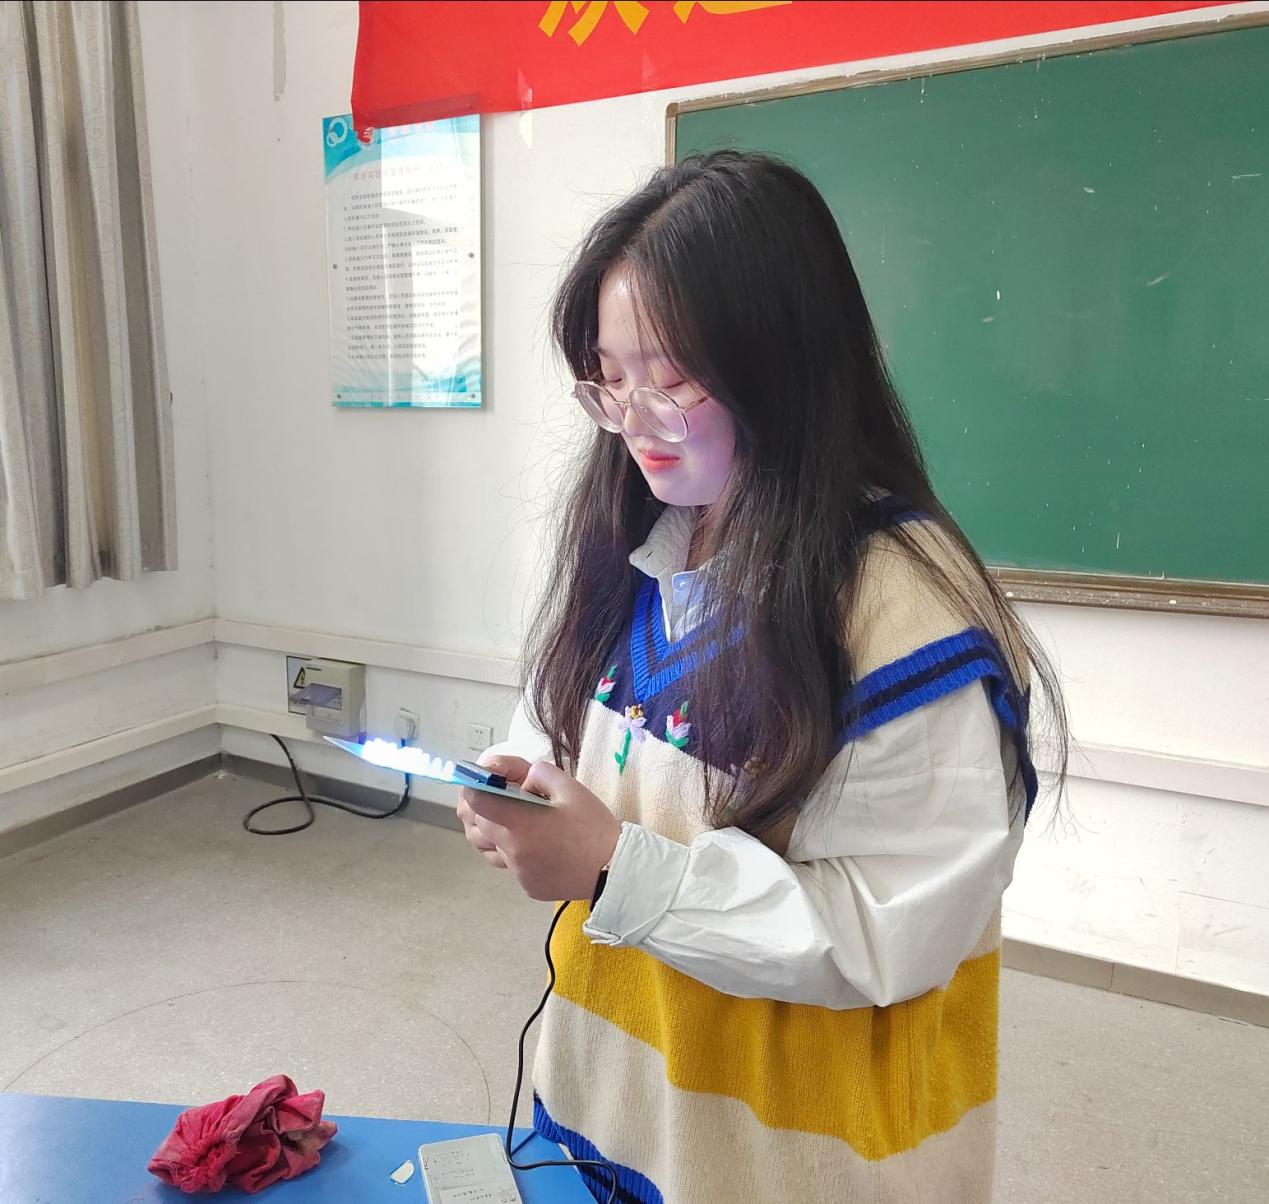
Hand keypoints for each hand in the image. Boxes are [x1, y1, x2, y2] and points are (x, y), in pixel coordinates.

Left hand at [459, 761, 621, 901]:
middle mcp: (512, 850)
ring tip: (524, 825)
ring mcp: (519, 872)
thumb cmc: (594, 827)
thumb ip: (540, 774)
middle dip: (485, 808)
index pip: (477, 802)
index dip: (474, 787)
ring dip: (499, 832)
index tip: (480, 781)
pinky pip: (513, 866)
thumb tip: (523, 777)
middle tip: (505, 800)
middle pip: (479, 825)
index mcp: (520, 823)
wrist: (615, 870)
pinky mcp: (528, 887)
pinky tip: (541, 847)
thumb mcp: (571, 789)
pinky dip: (518, 853)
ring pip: (493, 847)